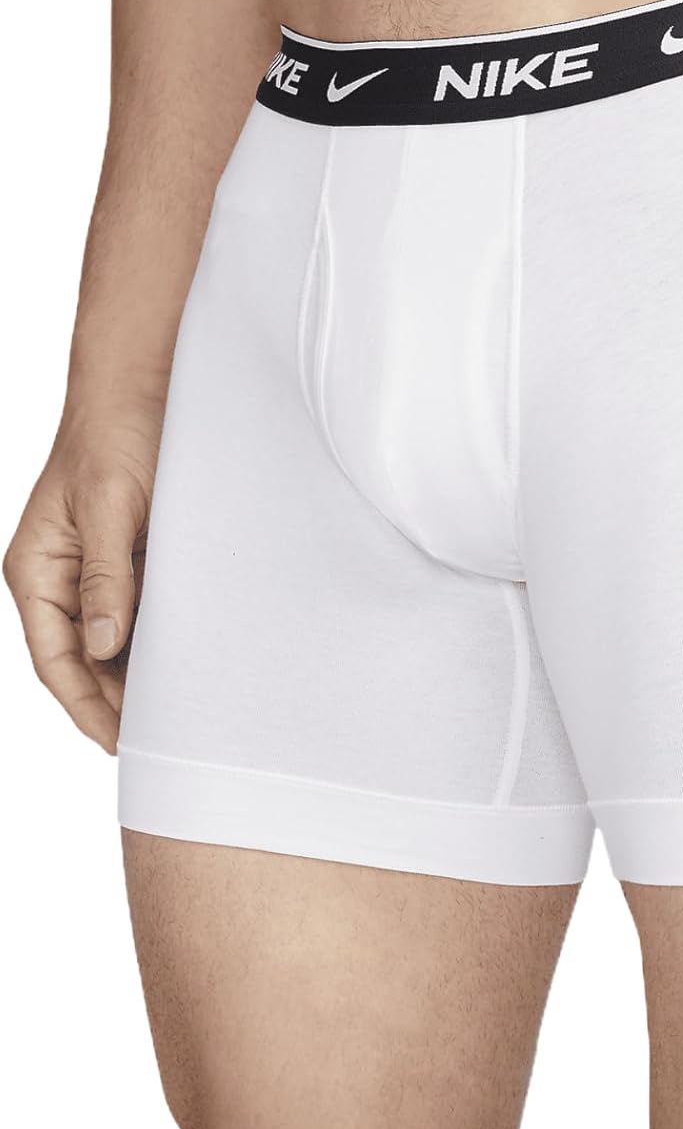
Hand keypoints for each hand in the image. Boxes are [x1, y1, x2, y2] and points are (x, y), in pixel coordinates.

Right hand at [5, 393, 161, 752]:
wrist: (145, 383)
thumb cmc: (117, 432)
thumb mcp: (108, 504)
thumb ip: (107, 576)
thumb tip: (103, 647)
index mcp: (38, 570)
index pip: (56, 660)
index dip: (87, 707)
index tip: (121, 744)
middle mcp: (64, 577)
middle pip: (87, 661)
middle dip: (119, 702)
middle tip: (167, 741)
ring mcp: (101, 570)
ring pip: (119, 642)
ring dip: (145, 674)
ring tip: (187, 713)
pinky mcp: (137, 559)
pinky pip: (148, 612)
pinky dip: (167, 639)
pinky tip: (198, 662)